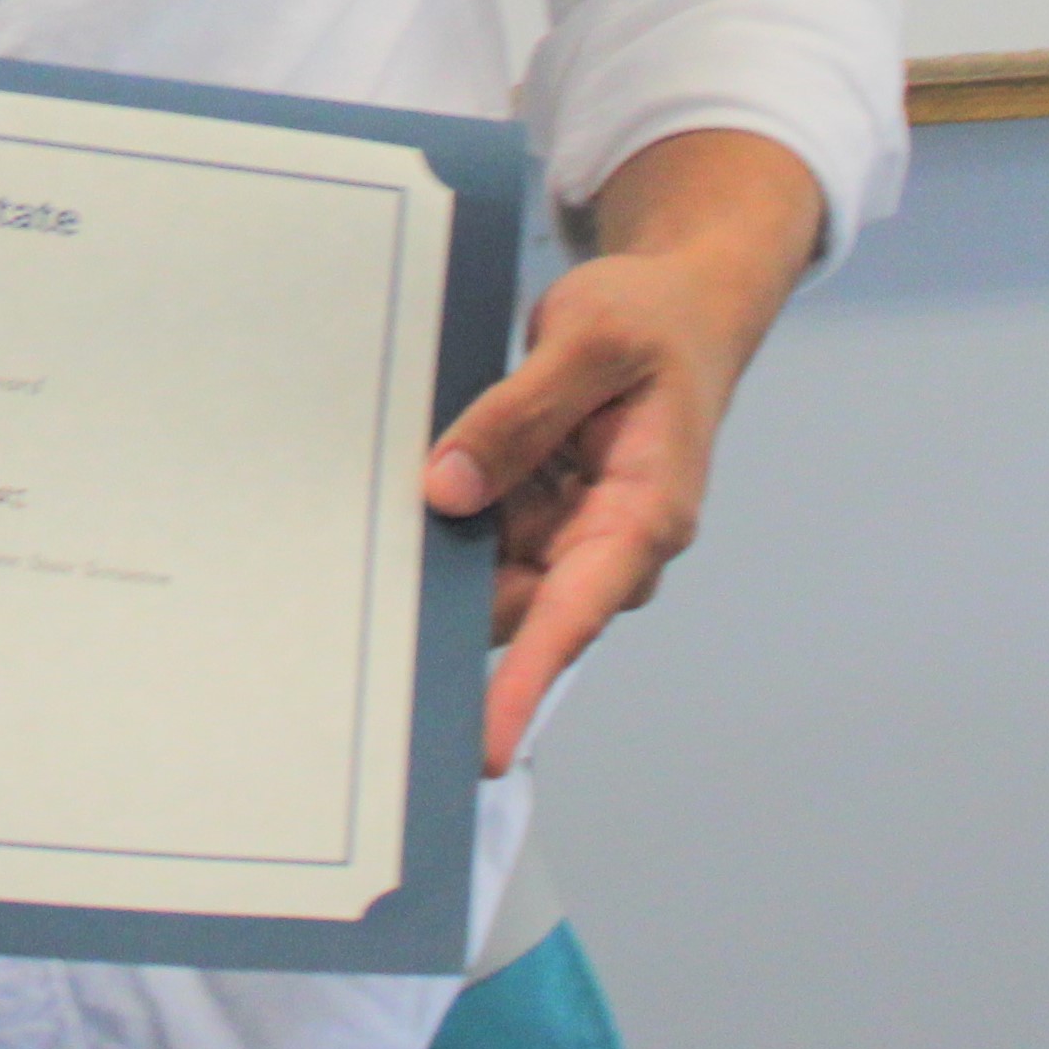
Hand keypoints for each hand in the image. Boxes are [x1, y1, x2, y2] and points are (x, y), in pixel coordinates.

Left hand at [419, 127, 824, 777]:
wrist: (684, 304)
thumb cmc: (653, 322)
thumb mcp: (587, 342)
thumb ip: (515, 414)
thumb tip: (447, 490)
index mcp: (645, 515)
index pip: (576, 616)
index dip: (525, 683)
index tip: (484, 744)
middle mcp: (611, 543)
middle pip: (518, 606)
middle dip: (449, 605)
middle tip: (364, 604)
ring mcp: (573, 532)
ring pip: (488, 574)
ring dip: (438, 556)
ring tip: (373, 527)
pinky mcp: (543, 512)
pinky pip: (481, 535)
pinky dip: (445, 522)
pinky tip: (401, 499)